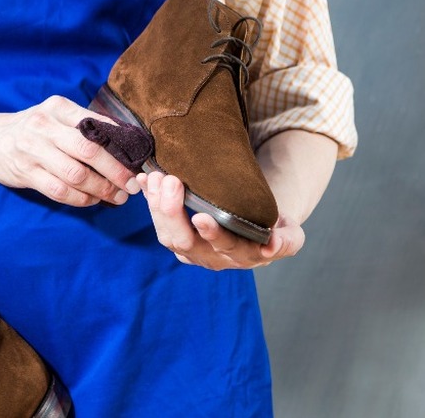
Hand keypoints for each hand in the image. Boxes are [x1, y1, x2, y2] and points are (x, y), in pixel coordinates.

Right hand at [0, 96, 138, 206]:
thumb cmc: (32, 128)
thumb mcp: (55, 115)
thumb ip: (84, 124)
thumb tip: (126, 139)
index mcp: (58, 107)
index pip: (97, 125)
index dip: (121, 146)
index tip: (138, 161)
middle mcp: (44, 126)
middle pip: (89, 151)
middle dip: (116, 172)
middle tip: (132, 185)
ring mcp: (32, 150)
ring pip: (76, 175)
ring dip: (101, 189)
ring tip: (117, 196)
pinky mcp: (25, 173)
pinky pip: (59, 191)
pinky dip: (80, 198)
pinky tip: (92, 200)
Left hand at [137, 171, 304, 270]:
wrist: (254, 231)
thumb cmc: (272, 229)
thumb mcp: (289, 235)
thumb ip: (286, 240)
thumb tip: (272, 245)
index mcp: (239, 256)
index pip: (222, 247)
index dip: (212, 234)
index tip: (200, 216)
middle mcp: (210, 257)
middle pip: (183, 242)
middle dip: (172, 212)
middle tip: (170, 181)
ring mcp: (189, 249)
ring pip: (166, 234)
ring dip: (157, 205)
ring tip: (157, 177)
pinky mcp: (176, 236)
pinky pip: (158, 221)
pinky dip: (150, 199)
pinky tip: (145, 178)